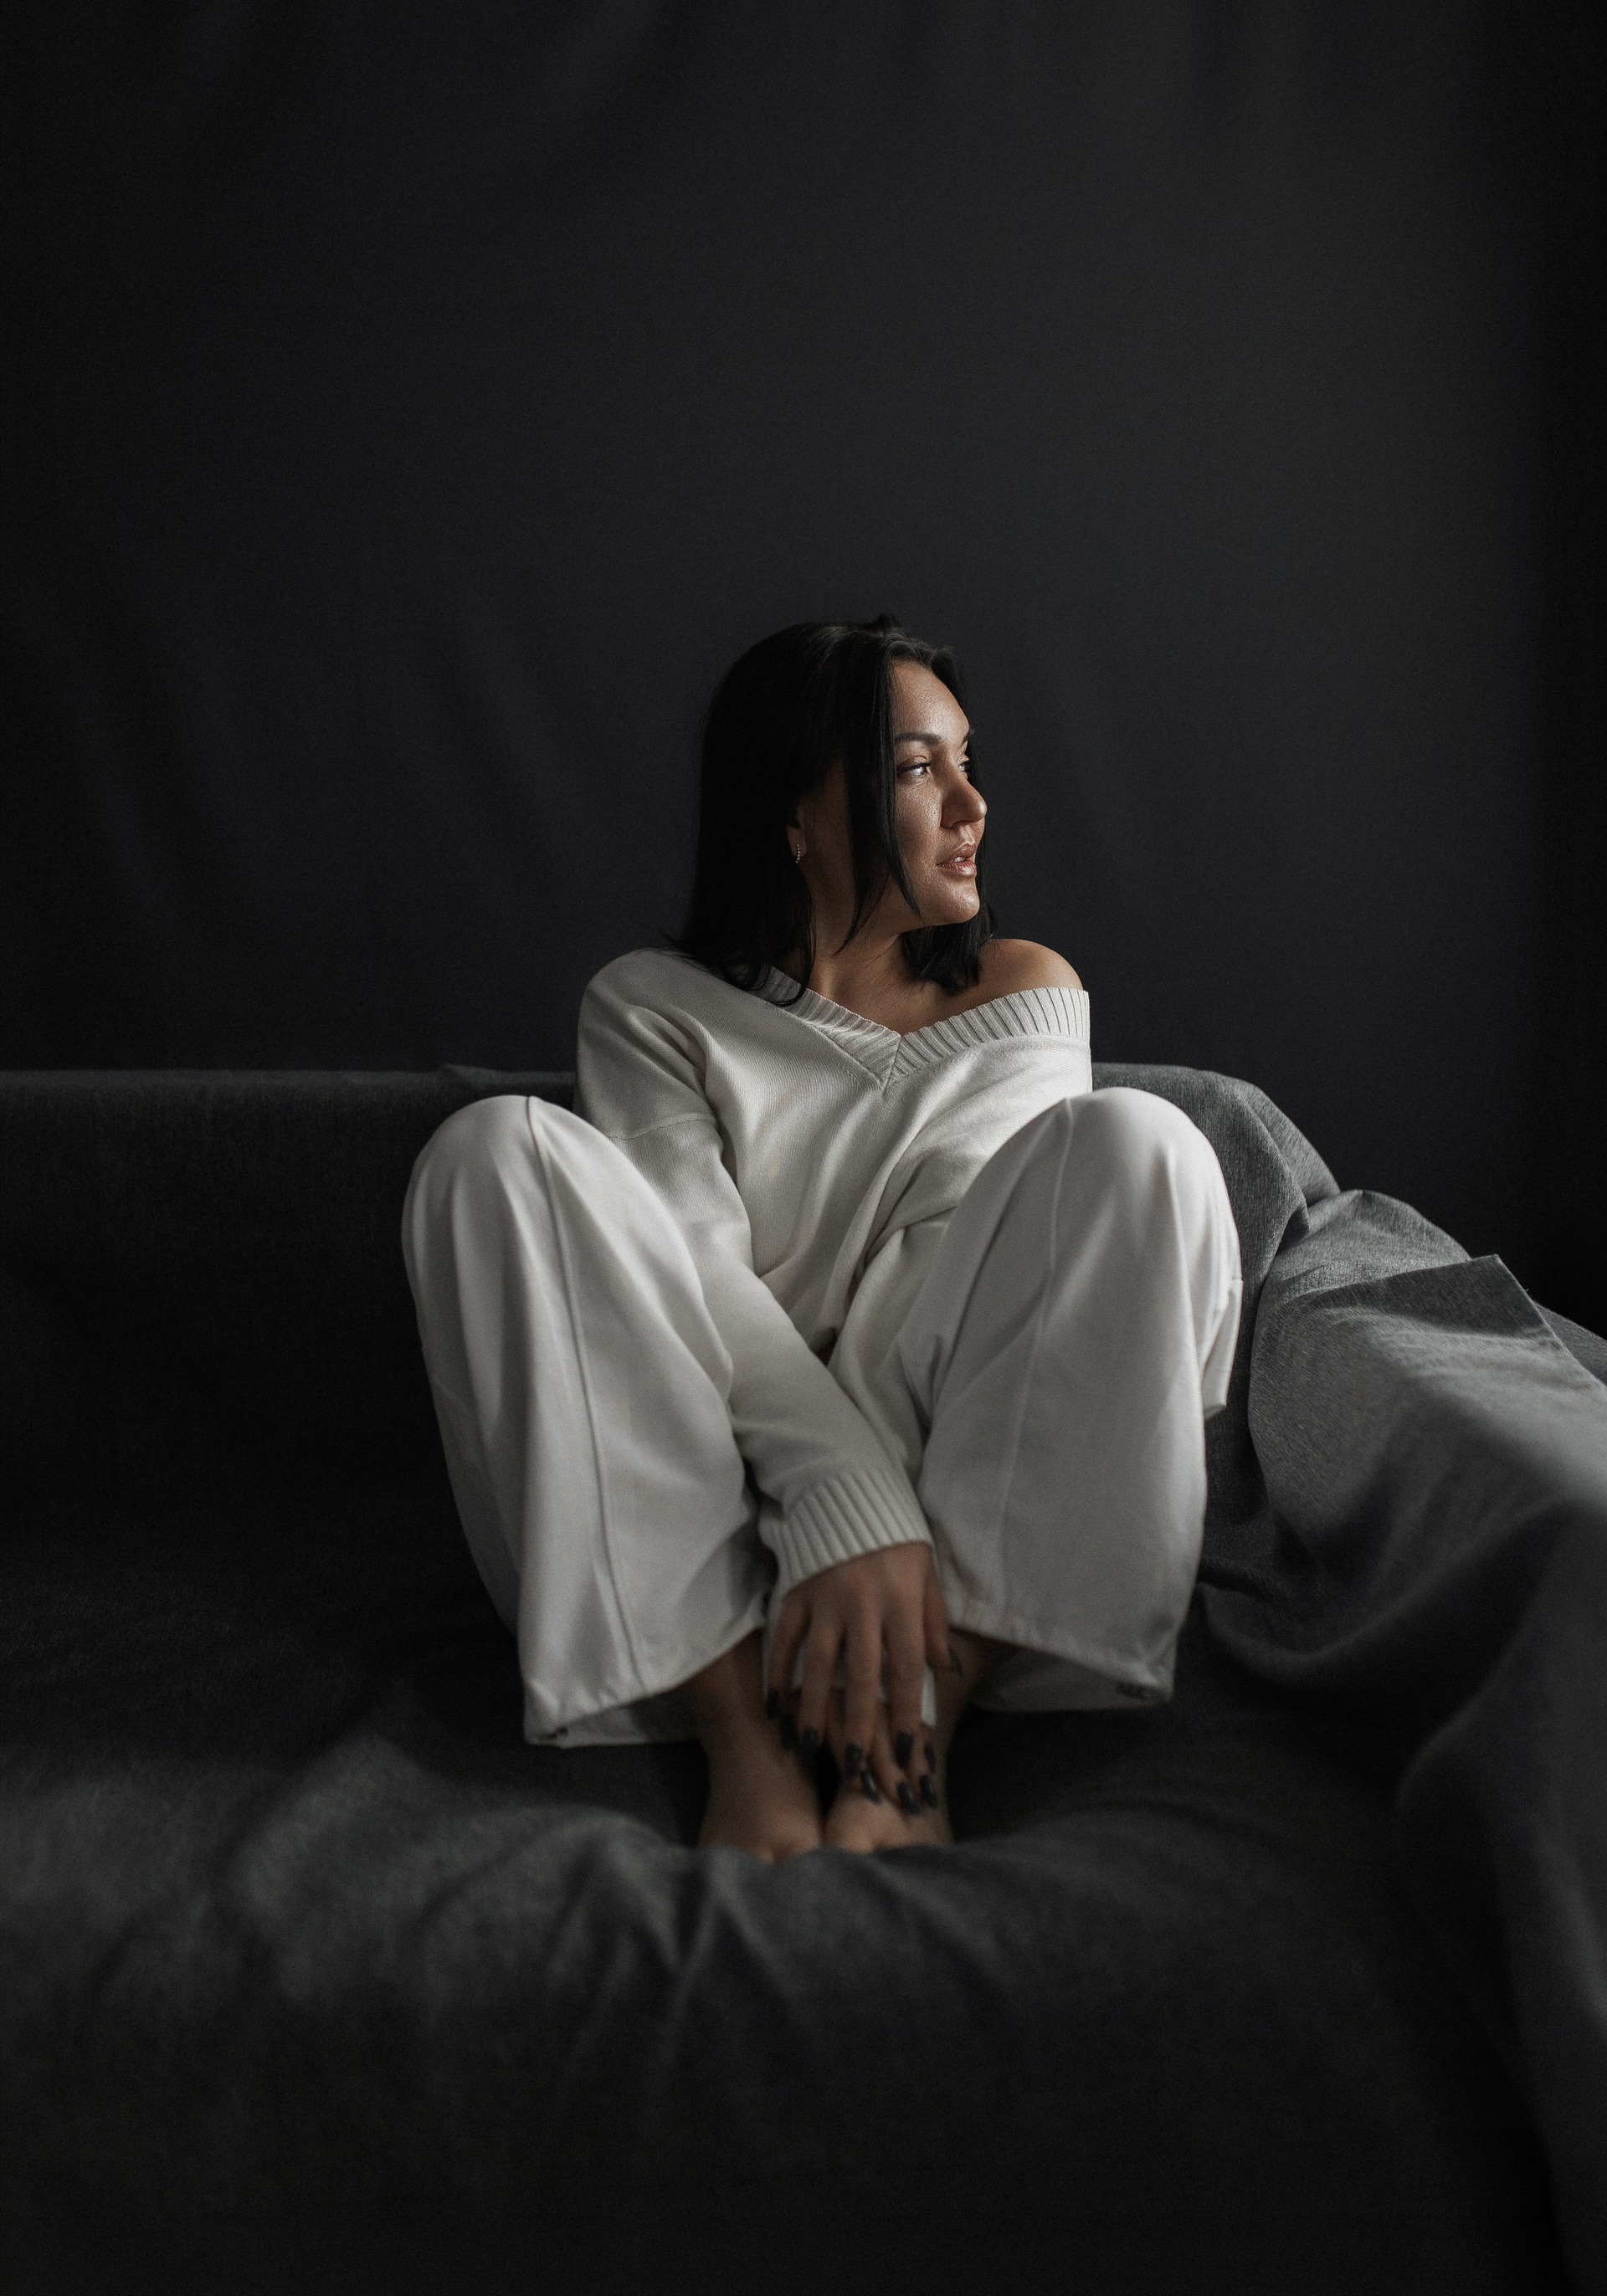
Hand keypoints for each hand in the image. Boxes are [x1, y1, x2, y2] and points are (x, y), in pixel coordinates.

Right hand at [766, 1542, 950, 1809]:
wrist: (851, 1489)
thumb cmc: (898, 1538)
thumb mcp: (927, 1573)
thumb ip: (933, 1621)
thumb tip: (945, 1667)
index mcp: (901, 1602)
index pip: (905, 1668)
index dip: (904, 1711)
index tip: (905, 1750)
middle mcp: (863, 1604)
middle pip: (861, 1675)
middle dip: (858, 1725)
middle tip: (854, 1767)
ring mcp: (825, 1598)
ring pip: (818, 1662)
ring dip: (813, 1708)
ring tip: (808, 1746)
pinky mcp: (796, 1591)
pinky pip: (784, 1637)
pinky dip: (777, 1671)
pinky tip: (774, 1704)